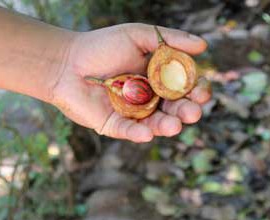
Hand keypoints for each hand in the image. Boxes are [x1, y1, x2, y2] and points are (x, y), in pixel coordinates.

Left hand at [50, 23, 211, 142]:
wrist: (66, 61)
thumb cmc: (102, 46)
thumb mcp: (138, 36)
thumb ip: (170, 40)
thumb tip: (204, 46)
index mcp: (160, 79)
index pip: (186, 89)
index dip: (197, 91)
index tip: (202, 91)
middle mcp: (152, 99)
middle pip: (176, 110)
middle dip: (187, 112)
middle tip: (194, 112)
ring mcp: (135, 115)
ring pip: (157, 124)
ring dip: (168, 126)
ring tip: (174, 126)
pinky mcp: (116, 126)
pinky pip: (131, 132)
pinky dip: (139, 134)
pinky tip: (147, 133)